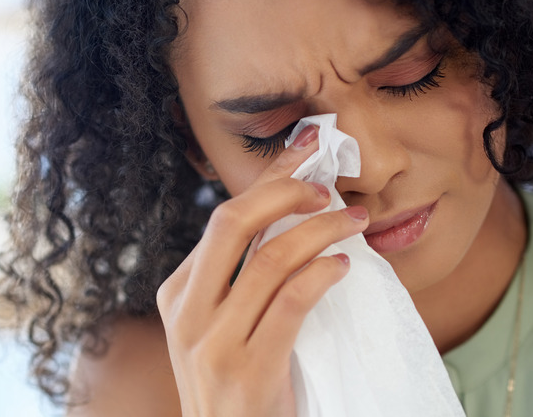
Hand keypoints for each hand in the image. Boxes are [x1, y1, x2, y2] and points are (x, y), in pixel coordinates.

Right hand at [157, 126, 368, 416]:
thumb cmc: (235, 382)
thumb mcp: (221, 326)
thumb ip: (240, 279)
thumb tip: (291, 217)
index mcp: (178, 293)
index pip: (223, 219)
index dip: (268, 180)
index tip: (306, 150)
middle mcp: (187, 312)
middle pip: (233, 222)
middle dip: (286, 191)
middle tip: (329, 188)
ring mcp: (213, 343)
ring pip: (271, 259)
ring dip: (321, 230)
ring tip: (354, 222)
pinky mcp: (249, 370)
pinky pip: (291, 301)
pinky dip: (321, 273)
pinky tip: (342, 266)